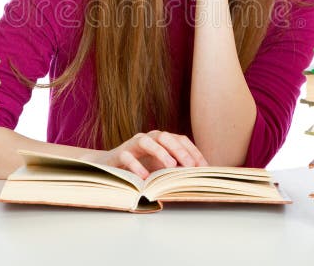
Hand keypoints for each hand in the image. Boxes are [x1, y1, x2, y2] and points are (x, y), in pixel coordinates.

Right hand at [81, 130, 208, 178]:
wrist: (109, 167)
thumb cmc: (139, 168)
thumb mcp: (160, 168)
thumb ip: (175, 169)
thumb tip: (197, 177)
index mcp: (161, 140)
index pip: (180, 139)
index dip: (193, 152)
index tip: (204, 167)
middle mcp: (148, 138)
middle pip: (165, 137)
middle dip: (179, 150)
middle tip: (190, 165)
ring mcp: (132, 144)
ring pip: (146, 141)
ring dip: (160, 152)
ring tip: (170, 166)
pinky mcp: (118, 154)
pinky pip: (127, 157)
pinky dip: (136, 166)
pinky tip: (145, 177)